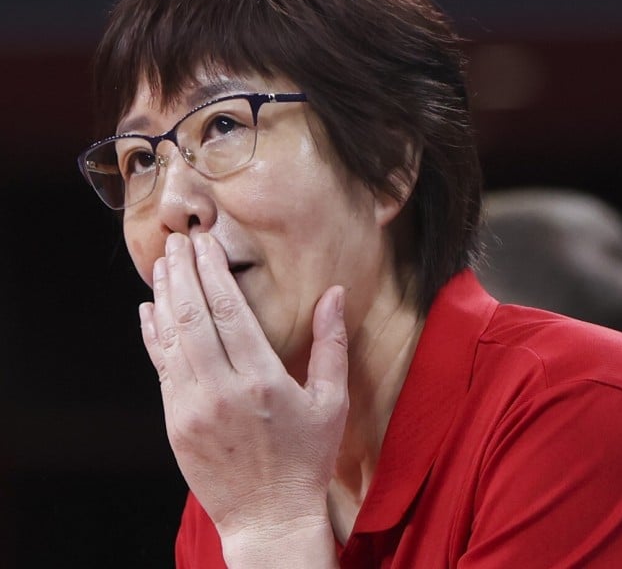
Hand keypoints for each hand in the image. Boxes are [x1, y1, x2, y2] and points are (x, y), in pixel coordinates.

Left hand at [138, 232, 348, 553]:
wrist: (269, 517)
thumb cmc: (307, 459)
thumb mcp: (332, 402)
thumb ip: (330, 344)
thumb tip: (334, 294)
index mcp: (263, 379)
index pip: (231, 311)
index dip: (214, 271)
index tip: (205, 242)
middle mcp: (222, 390)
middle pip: (194, 316)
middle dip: (184, 273)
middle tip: (178, 241)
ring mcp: (193, 408)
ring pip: (171, 339)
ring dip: (165, 297)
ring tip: (162, 264)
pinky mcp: (175, 425)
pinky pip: (160, 369)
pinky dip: (153, 336)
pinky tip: (150, 311)